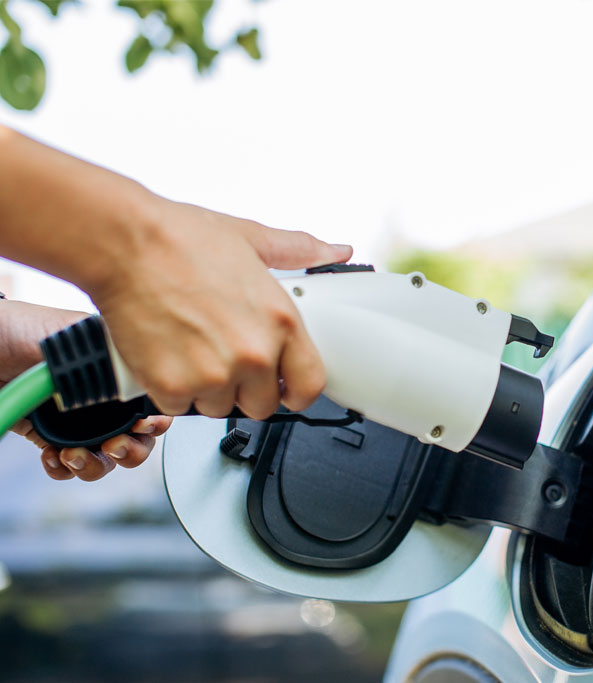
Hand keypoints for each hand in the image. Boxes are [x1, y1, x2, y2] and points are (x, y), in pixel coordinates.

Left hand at [0, 300, 171, 480]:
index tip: (144, 425)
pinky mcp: (48, 436)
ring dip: (96, 465)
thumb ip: (110, 358)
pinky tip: (52, 456)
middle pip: (138, 437)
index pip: (151, 402)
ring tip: (74, 456)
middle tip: (114, 447)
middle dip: (132, 450)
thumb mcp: (75, 334)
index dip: (156, 419)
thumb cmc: (21, 328)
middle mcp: (101, 398)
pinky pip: (67, 464)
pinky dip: (63, 469)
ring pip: (106, 457)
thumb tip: (139, 380)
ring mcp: (76, 419)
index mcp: (116, 371)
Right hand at [87, 199, 350, 418]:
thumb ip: (299, 251)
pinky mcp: (172, 387)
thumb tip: (334, 250)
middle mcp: (253, 354)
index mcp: (281, 323)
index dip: (295, 390)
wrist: (124, 244)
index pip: (310, 386)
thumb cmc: (181, 240)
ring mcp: (214, 375)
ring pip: (219, 408)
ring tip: (192, 347)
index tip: (283, 387)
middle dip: (245, 387)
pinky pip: (179, 409)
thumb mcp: (253, 240)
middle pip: (263, 405)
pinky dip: (171, 390)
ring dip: (207, 389)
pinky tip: (167, 354)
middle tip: (223, 356)